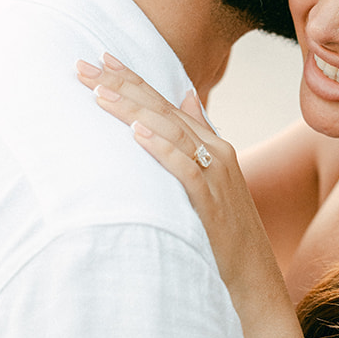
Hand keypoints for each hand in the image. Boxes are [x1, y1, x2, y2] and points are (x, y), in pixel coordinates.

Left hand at [75, 55, 284, 312]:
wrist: (255, 278)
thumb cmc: (228, 232)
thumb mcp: (215, 177)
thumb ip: (199, 136)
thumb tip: (187, 97)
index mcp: (211, 143)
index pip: (165, 101)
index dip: (133, 79)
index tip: (100, 59)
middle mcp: (216, 151)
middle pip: (162, 109)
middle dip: (122, 85)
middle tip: (83, 66)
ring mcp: (216, 175)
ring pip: (170, 132)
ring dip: (133, 111)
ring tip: (99, 94)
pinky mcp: (211, 202)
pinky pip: (185, 168)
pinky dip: (161, 148)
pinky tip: (137, 134)